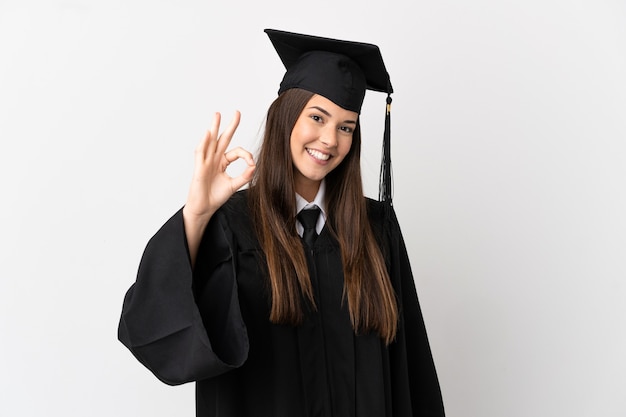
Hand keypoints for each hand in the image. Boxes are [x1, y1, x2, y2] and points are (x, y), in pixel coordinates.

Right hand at [183, 111, 254, 251]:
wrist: (204, 208)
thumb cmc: (215, 197)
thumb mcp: (234, 186)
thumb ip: (244, 176)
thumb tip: (254, 166)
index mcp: (222, 162)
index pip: (236, 152)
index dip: (246, 156)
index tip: (252, 164)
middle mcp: (214, 159)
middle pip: (223, 139)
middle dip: (230, 126)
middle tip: (237, 112)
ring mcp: (206, 162)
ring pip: (210, 141)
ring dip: (214, 128)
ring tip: (217, 115)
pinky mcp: (199, 168)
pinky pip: (200, 153)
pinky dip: (204, 143)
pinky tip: (208, 133)